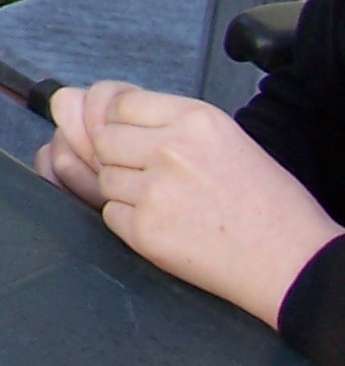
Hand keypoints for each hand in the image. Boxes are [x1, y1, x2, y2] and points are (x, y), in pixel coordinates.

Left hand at [36, 81, 342, 328]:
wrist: (295, 264)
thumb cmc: (265, 203)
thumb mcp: (224, 139)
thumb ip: (160, 122)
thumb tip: (71, 101)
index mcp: (195, 119)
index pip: (117, 102)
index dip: (120, 123)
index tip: (136, 139)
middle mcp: (171, 149)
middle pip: (102, 139)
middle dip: (119, 158)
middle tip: (157, 178)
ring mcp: (156, 192)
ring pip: (103, 178)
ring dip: (125, 192)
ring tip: (172, 205)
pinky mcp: (145, 232)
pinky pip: (109, 214)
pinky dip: (129, 222)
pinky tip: (170, 226)